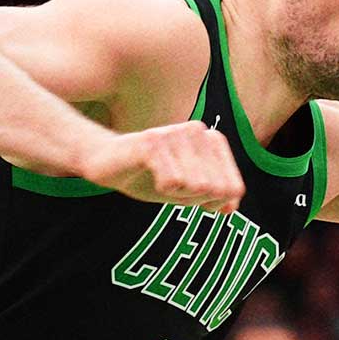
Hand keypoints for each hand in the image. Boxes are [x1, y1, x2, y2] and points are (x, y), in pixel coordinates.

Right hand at [78, 121, 244, 212]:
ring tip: (158, 177)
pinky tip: (149, 174)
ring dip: (176, 193)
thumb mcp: (189, 191)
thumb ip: (217, 198)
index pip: (234, 188)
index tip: (189, 191)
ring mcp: (176, 133)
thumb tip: (231, 209)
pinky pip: (173, 182)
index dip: (212, 201)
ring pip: (197, 186)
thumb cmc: (151, 176)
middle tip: (169, 183)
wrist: (104, 162)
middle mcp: (199, 131)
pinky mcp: (153, 142)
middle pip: (215, 190)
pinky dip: (162, 189)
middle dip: (192, 198)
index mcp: (214, 140)